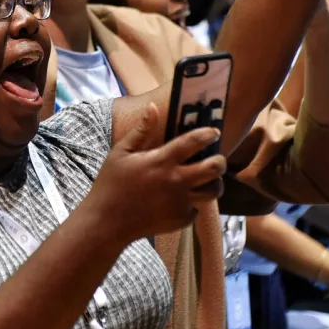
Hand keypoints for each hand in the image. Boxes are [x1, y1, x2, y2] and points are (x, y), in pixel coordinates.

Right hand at [85, 104, 225, 244]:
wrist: (107, 222)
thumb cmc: (111, 184)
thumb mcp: (120, 152)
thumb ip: (141, 130)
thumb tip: (153, 107)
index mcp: (161, 161)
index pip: (194, 142)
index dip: (208, 134)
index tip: (214, 132)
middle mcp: (175, 181)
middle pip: (214, 168)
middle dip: (220, 161)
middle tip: (216, 159)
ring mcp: (180, 202)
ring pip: (213, 191)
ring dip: (214, 183)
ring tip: (206, 179)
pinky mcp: (180, 219)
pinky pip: (196, 209)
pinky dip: (192, 203)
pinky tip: (181, 199)